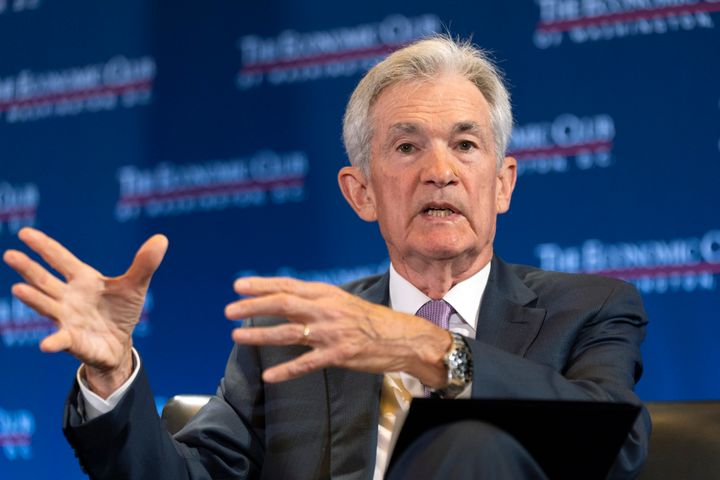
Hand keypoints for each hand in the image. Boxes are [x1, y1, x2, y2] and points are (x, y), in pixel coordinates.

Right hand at [3, 227, 167, 396]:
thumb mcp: (136, 286)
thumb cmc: (121, 311)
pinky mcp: (72, 340)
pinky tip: (46, 344)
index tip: (24, 233)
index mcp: (82, 279)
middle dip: (28, 268)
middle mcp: (68, 297)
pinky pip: (60, 339)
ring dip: (33, 299)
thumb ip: (145, 264)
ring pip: (46, 305)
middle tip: (10, 254)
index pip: (60, 259)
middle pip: (44, 279)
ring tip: (18, 289)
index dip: (44, 246)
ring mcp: (66, 318)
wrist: (119, 343)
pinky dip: (54, 341)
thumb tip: (162, 239)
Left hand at [225, 277, 451, 386]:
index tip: (239, 285)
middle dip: (253, 306)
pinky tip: (269, 376)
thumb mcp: (344, 302)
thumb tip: (289, 300)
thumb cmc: (372, 321)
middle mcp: (327, 310)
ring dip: (261, 334)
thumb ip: (318, 301)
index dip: (262, 285)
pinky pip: (307, 364)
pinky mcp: (339, 355)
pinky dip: (286, 371)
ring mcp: (332, 333)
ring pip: (289, 332)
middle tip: (229, 310)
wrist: (403, 338)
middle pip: (283, 304)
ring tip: (237, 336)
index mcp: (328, 294)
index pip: (289, 286)